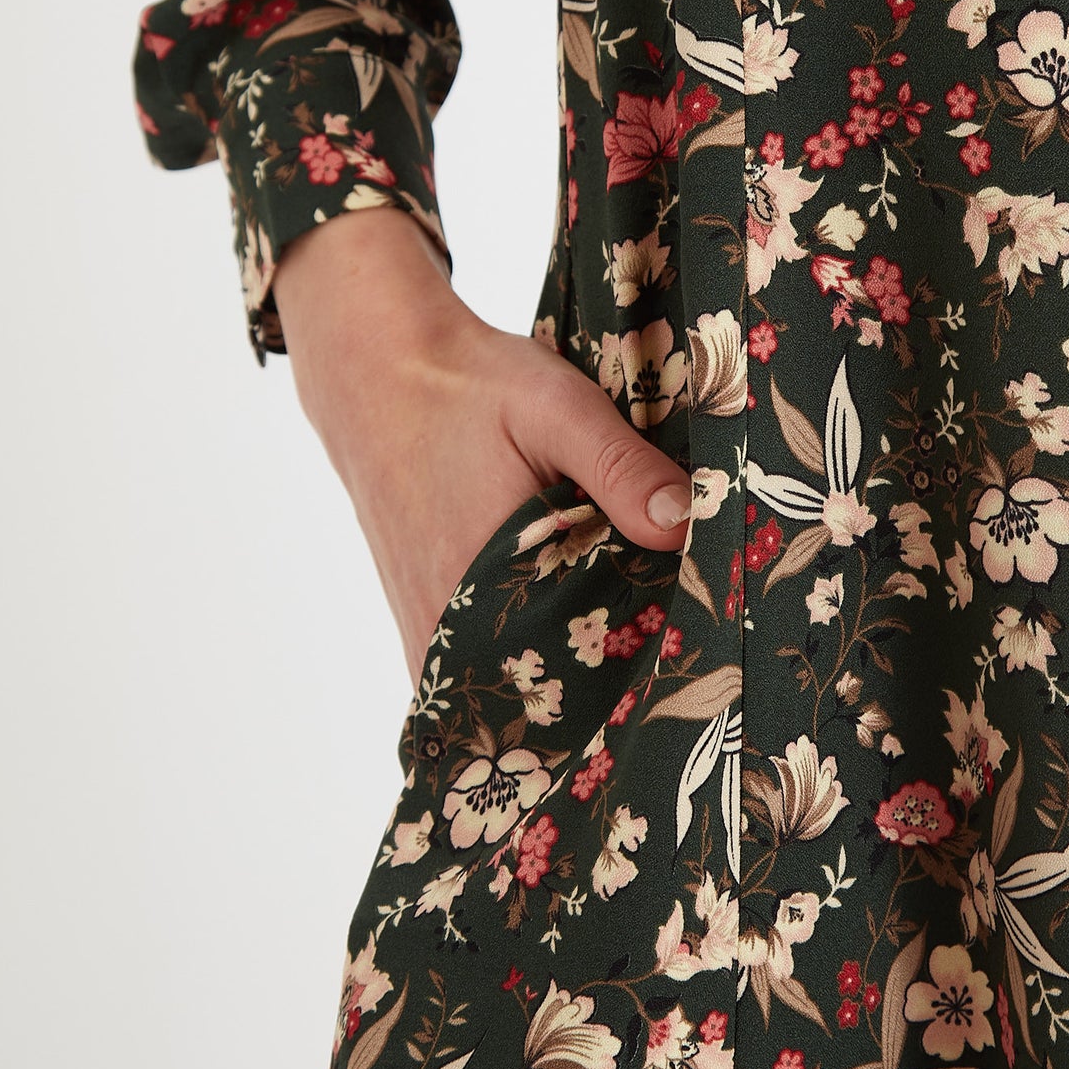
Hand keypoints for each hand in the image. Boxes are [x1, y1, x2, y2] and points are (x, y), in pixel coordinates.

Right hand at [270, 207, 691, 682]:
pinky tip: (566, 636)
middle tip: (666, 644)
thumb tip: (685, 527)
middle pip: (550, 693)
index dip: (645, 659)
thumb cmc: (468, 387)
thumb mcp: (556, 406)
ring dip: (567, 678)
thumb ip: (620, 467)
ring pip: (513, 693)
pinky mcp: (421, 629)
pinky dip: (524, 667)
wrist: (377, 375)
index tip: (692, 646)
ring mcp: (429, 637)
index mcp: (490, 581)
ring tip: (622, 640)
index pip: (586, 665)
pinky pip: (479, 679)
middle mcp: (450, 628)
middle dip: (610, 679)